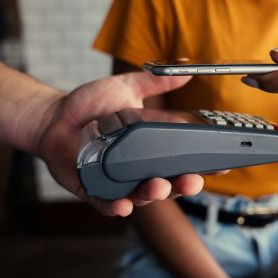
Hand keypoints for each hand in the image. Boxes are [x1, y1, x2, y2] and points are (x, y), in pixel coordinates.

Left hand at [34, 72, 203, 216]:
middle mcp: (140, 168)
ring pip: (143, 197)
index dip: (205, 165)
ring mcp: (118, 182)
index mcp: (153, 147)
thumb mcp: (124, 88)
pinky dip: (116, 207)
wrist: (54, 118)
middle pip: (170, 184)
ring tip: (159, 186)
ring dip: (154, 195)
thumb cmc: (90, 105)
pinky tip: (124, 205)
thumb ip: (154, 82)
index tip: (223, 166)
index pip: (185, 158)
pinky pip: (108, 205)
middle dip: (184, 186)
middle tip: (192, 180)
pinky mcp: (95, 191)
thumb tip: (185, 70)